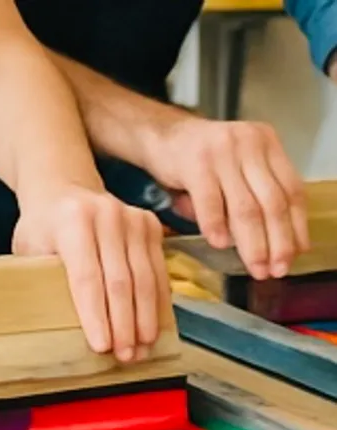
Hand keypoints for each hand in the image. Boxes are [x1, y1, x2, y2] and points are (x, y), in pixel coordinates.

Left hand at [14, 185, 169, 362]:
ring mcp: (132, 217)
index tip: (101, 346)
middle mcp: (106, 215)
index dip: (94, 315)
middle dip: (123, 324)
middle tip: (125, 357)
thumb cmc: (41, 226)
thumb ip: (39, 278)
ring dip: (145, 318)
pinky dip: (158, 301)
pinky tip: (154, 326)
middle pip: (119, 280)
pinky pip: (158, 270)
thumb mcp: (28, 248)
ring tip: (142, 349)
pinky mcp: (150, 224)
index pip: (86, 276)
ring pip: (144, 277)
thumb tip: (51, 327)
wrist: (63, 188)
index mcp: (72, 221)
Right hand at [147, 118, 309, 278]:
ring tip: (254, 267)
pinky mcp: (196, 163)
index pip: (292, 190)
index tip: (295, 253)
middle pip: (273, 201)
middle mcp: (249, 143)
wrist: (158, 135)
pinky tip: (220, 244)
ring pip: (246, 207)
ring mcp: (223, 152)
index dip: (296, 226)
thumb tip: (270, 244)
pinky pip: (211, 202)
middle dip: (278, 242)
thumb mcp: (234, 166)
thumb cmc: (197, 158)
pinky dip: (216, 226)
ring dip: (252, 243)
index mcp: (266, 143)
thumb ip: (251, 194)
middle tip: (276, 269)